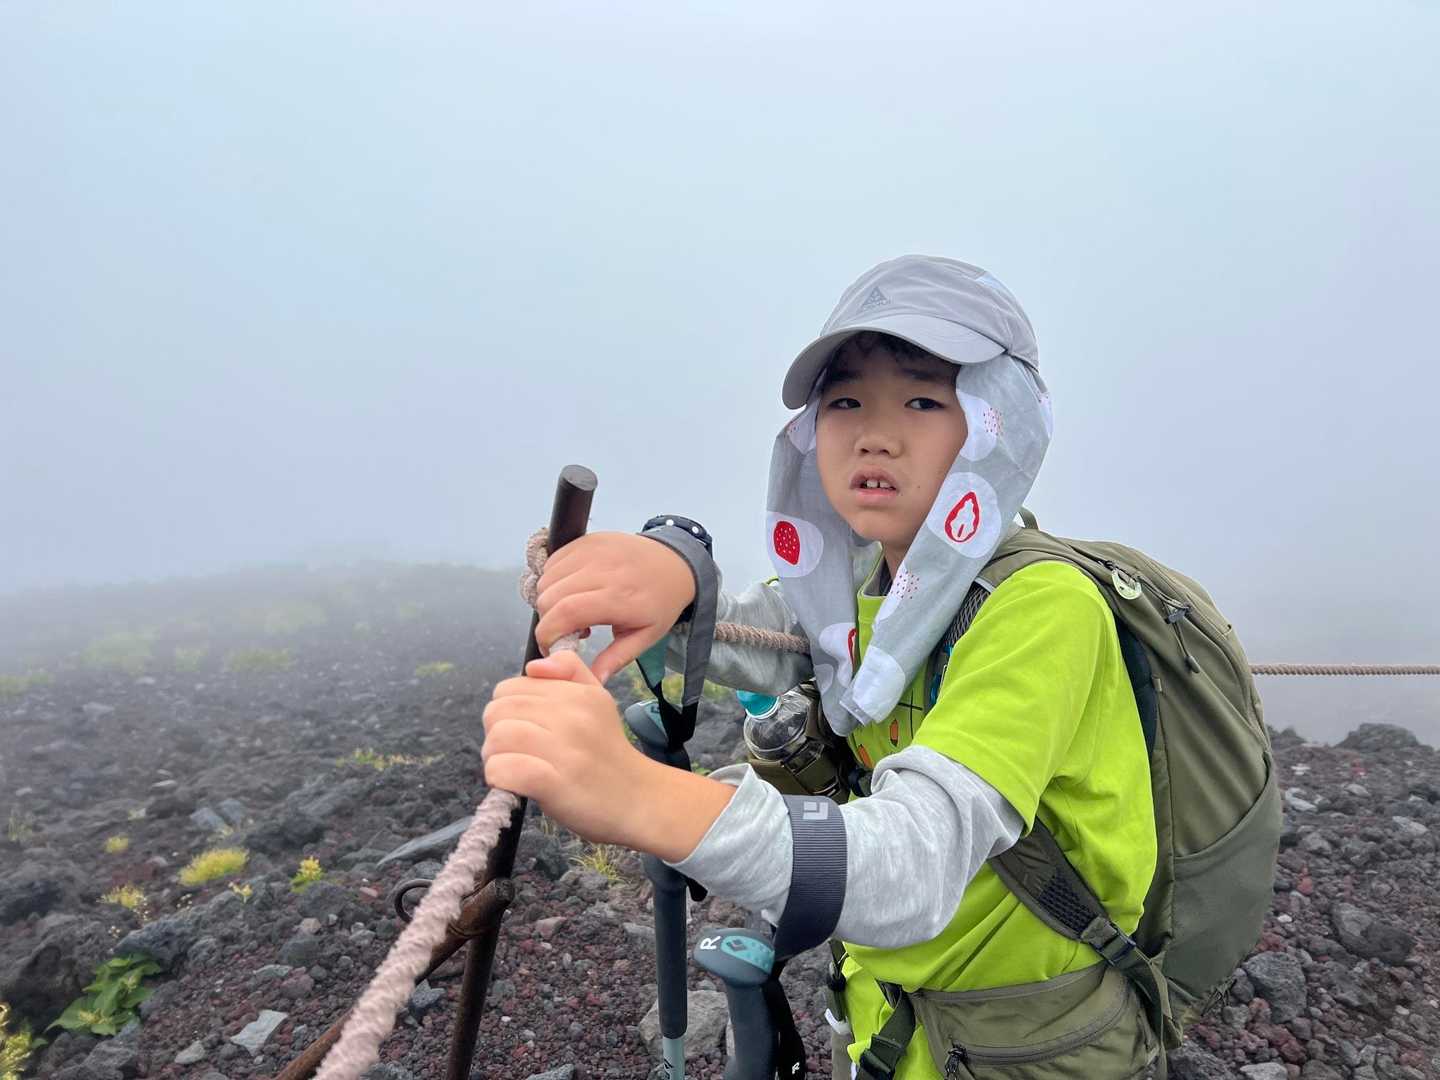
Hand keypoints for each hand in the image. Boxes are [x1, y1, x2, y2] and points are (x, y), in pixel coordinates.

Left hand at [481, 650, 655, 847]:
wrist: (639, 799)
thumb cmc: (608, 753)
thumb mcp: (598, 700)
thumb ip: (569, 670)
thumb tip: (532, 666)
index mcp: (576, 694)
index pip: (509, 688)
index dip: (506, 710)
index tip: (522, 729)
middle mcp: (571, 716)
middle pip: (497, 711)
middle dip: (495, 733)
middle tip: (514, 752)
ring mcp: (562, 749)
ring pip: (497, 738)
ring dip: (494, 757)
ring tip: (512, 767)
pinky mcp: (553, 782)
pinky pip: (503, 769)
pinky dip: (499, 778)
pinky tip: (514, 785)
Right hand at [533, 531, 696, 682]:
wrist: (676, 563)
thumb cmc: (660, 603)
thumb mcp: (645, 637)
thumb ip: (616, 659)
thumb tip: (591, 681)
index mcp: (619, 597)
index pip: (566, 612)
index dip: (548, 633)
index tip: (553, 647)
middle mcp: (604, 569)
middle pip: (549, 596)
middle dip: (548, 619)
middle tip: (568, 629)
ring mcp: (594, 550)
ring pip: (547, 578)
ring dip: (549, 599)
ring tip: (573, 609)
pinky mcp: (588, 540)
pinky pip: (553, 561)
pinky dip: (553, 579)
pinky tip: (572, 590)